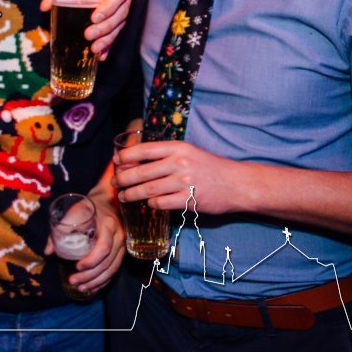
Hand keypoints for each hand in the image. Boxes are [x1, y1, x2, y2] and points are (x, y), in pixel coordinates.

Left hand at [40, 0, 134, 59]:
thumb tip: (43, 6)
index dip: (109, 7)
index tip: (94, 18)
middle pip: (122, 10)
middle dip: (106, 27)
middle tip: (88, 36)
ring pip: (121, 20)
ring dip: (109, 37)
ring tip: (94, 49)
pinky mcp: (121, 6)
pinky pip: (118, 24)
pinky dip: (110, 39)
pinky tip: (102, 55)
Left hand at [44, 195, 123, 296]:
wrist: (107, 200)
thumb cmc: (89, 207)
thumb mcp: (74, 212)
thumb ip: (60, 229)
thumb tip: (48, 251)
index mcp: (108, 226)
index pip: (103, 248)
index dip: (91, 261)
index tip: (76, 266)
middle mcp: (119, 237)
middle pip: (107, 262)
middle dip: (90, 276)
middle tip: (74, 281)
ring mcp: (122, 245)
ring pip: (112, 269)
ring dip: (96, 282)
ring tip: (81, 288)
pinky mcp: (122, 252)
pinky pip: (115, 270)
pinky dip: (104, 281)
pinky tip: (93, 287)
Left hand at [113, 140, 246, 214]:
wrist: (237, 184)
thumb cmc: (208, 167)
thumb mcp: (188, 153)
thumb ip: (164, 155)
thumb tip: (133, 161)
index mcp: (178, 147)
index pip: (144, 150)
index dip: (125, 156)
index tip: (115, 162)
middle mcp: (180, 162)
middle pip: (141, 172)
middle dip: (123, 179)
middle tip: (115, 183)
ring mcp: (184, 182)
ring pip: (147, 190)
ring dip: (131, 195)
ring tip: (123, 196)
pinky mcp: (189, 200)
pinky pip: (161, 203)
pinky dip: (151, 204)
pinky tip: (148, 203)